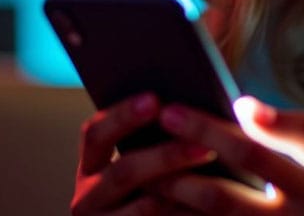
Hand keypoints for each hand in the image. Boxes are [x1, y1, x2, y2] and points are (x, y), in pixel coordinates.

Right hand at [72, 93, 218, 215]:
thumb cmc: (156, 180)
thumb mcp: (144, 157)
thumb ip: (156, 134)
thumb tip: (190, 108)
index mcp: (92, 163)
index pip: (96, 133)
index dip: (123, 115)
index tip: (155, 99)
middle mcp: (89, 195)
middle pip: (123, 172)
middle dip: (164, 156)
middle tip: (203, 142)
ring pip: (145, 205)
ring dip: (182, 186)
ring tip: (213, 167)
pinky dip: (183, 212)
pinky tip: (208, 201)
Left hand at [152, 97, 303, 214]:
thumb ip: (302, 133)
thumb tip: (249, 106)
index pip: (251, 153)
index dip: (208, 128)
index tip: (172, 107)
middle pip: (219, 201)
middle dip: (174, 171)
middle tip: (138, 147)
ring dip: (172, 210)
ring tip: (139, 183)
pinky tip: (171, 211)